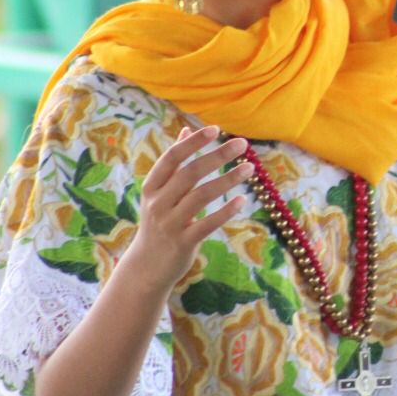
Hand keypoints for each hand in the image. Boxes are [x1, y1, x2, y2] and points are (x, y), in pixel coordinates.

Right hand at [120, 125, 251, 294]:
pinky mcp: (183, 243)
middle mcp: (158, 203)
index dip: (193, 142)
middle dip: (217, 156)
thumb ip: (174, 163)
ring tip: (249, 168)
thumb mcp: (159, 192)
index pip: (172, 157)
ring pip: (201, 196)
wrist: (147, 266)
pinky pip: (207, 224)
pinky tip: (242, 200)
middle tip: (242, 143)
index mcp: (151, 187)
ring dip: (227, 180)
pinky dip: (225, 211)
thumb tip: (186, 130)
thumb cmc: (158, 221)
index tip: (215, 129)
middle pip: (189, 173)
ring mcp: (169, 224)